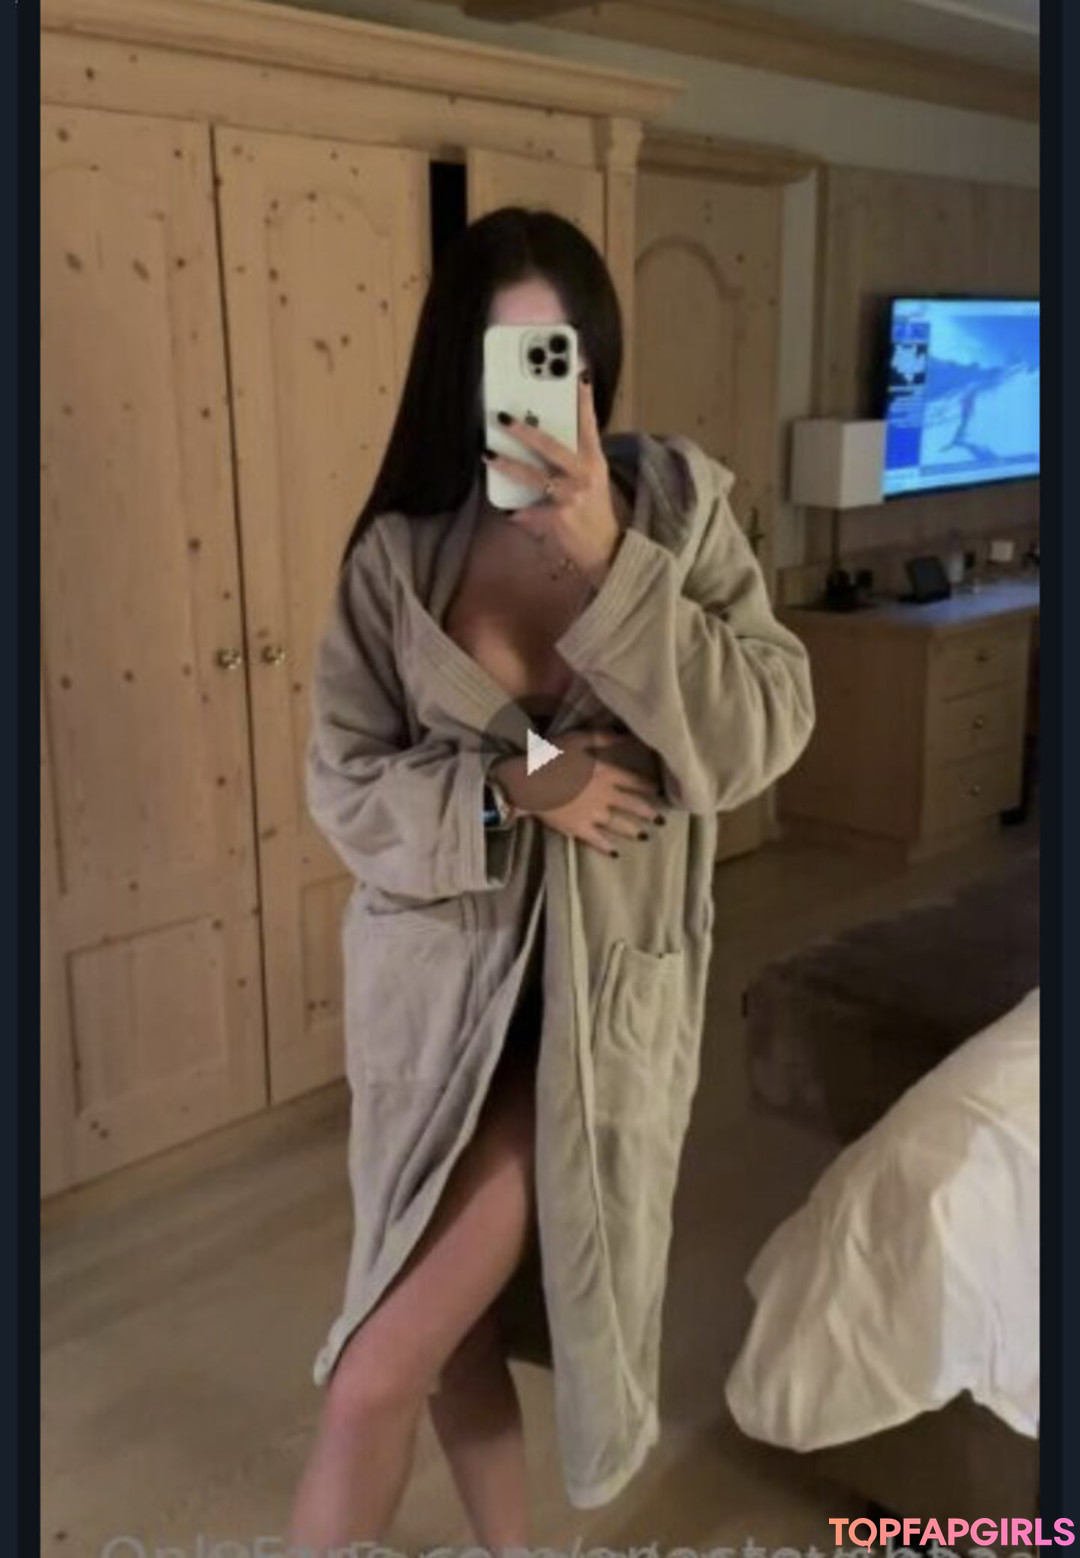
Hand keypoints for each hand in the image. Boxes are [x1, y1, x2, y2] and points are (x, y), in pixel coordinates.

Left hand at [483, 371, 622, 586]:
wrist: (607, 550)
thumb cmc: (593, 511)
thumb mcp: (591, 481)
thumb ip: (571, 460)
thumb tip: (536, 438)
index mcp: (595, 461)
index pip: (588, 425)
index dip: (583, 399)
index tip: (577, 372)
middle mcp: (585, 475)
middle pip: (551, 446)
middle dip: (525, 430)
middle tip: (503, 417)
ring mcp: (572, 497)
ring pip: (533, 476)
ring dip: (508, 464)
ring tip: (487, 454)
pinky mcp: (559, 518)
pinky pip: (529, 511)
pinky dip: (518, 513)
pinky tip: (509, 512)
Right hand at [491, 730, 665, 856]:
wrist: (528, 781)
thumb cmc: (551, 756)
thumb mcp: (577, 739)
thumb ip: (602, 737)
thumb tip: (625, 735)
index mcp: (606, 773)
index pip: (634, 781)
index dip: (648, 787)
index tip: (658, 792)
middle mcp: (605, 795)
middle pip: (633, 806)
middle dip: (649, 813)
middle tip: (662, 821)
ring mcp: (594, 814)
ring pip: (620, 825)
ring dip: (634, 831)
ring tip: (645, 836)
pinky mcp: (580, 829)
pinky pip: (598, 841)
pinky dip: (607, 847)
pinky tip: (615, 853)